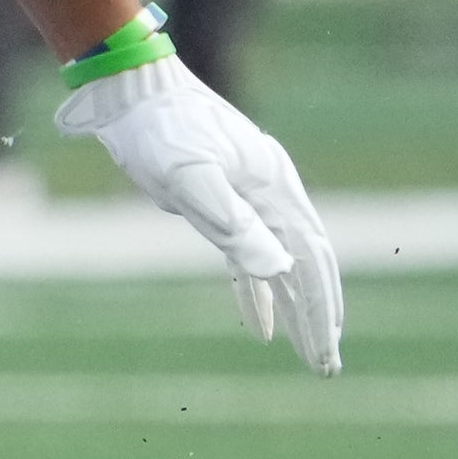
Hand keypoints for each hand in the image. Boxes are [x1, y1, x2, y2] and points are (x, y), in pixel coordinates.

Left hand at [57, 56, 343, 372]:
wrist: (131, 91)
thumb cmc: (157, 131)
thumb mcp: (190, 180)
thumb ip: (232, 223)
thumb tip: (279, 271)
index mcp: (275, 189)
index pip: (311, 261)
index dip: (320, 309)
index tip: (326, 354)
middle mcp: (272, 193)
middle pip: (307, 266)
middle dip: (318, 317)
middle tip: (325, 367)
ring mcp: (250, 196)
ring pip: (282, 264)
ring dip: (295, 308)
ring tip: (309, 352)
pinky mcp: (223, 200)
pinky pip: (250, 257)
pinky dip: (258, 292)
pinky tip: (261, 325)